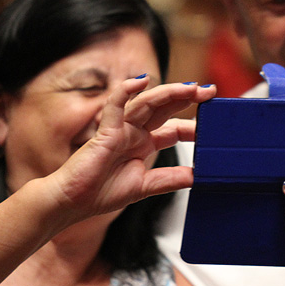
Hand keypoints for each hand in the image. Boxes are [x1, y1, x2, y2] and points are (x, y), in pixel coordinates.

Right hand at [48, 76, 216, 222]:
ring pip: (146, 103)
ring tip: (190, 87)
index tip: (212, 122)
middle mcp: (134, 133)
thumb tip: (196, 177)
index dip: (193, 123)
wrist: (72, 203)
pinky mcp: (105, 131)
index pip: (173, 127)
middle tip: (209, 91)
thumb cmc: (100, 193)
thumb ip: (169, 180)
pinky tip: (140, 82)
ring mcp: (120, 129)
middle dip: (187, 98)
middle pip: (164, 108)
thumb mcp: (144, 187)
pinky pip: (115, 106)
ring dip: (168, 92)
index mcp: (143, 144)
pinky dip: (126, 91)